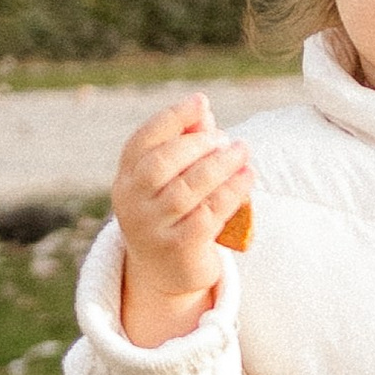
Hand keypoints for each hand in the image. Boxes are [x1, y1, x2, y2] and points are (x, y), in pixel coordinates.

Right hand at [111, 95, 253, 345]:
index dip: (172, 117)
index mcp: (126, 177)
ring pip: (187, 190)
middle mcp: (132, 202)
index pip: (143, 140)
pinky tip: (248, 177)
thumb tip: (204, 111)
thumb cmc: (173, 212)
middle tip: (226, 139)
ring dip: (219, 166)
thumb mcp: (171, 179)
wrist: (165, 272)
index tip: (201, 101)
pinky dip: (231, 192)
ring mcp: (152, 228)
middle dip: (197, 145)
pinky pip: (208, 215)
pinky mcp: (178, 249)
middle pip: (161, 164)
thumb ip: (185, 144)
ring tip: (242, 151)